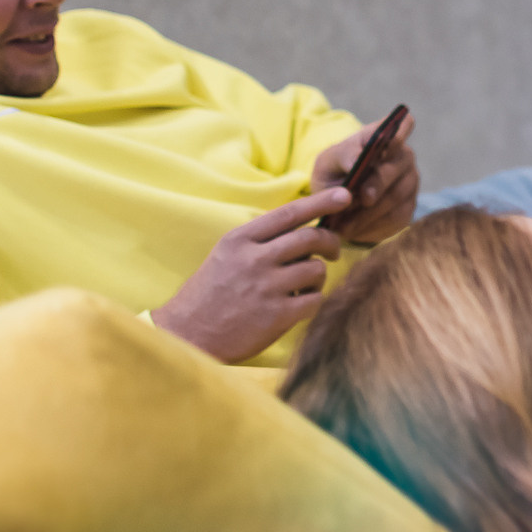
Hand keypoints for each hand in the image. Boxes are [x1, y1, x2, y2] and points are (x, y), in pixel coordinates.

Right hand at [153, 187, 351, 362]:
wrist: (187, 336)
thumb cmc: (210, 294)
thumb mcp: (226, 255)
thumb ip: (261, 240)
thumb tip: (304, 230)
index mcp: (240, 240)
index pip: (289, 213)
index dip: (320, 202)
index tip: (343, 195)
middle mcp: (254, 259)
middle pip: (311, 238)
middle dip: (330, 242)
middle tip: (333, 251)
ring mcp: (267, 288)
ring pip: (317, 269)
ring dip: (318, 276)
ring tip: (303, 285)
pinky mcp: (278, 315)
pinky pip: (315, 299)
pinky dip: (313, 300)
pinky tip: (298, 304)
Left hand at [310, 111, 418, 244]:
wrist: (338, 201)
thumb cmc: (335, 174)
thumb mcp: (328, 162)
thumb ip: (342, 157)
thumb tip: (356, 163)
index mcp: (383, 138)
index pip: (402, 125)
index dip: (400, 132)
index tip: (389, 142)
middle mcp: (402, 158)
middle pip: (396, 168)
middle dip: (378, 184)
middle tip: (362, 198)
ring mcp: (409, 183)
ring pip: (396, 197)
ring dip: (370, 212)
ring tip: (344, 225)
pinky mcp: (408, 208)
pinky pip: (396, 218)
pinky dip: (373, 226)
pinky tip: (354, 230)